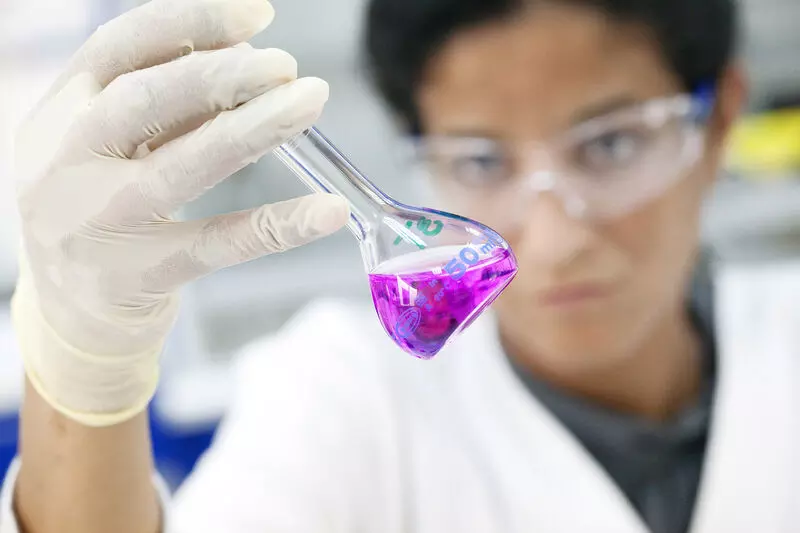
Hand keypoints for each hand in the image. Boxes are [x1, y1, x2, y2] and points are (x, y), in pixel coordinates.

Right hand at [11, 0, 348, 425]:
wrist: (70, 311)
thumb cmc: (97, 209)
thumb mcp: (106, 146)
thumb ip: (160, 106)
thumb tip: (238, 58)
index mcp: (60, 112)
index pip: (120, 47)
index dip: (190, 22)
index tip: (257, 15)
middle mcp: (69, 162)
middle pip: (146, 99)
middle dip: (222, 75)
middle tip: (287, 66)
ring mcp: (102, 222)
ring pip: (184, 166)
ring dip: (255, 129)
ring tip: (309, 102)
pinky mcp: (142, 275)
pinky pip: (221, 244)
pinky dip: (280, 224)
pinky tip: (327, 211)